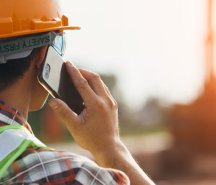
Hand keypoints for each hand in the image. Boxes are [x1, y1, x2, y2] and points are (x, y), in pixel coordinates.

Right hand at [49, 62, 155, 184]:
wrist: (109, 147)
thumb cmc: (91, 139)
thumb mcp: (75, 127)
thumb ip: (63, 113)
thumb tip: (53, 101)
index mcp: (95, 104)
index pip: (83, 83)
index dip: (74, 72)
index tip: (68, 63)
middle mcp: (106, 100)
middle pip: (94, 78)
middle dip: (83, 71)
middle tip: (73, 69)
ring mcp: (111, 102)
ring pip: (101, 83)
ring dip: (90, 77)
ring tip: (79, 76)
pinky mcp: (113, 105)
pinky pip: (104, 89)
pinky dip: (96, 85)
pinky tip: (89, 88)